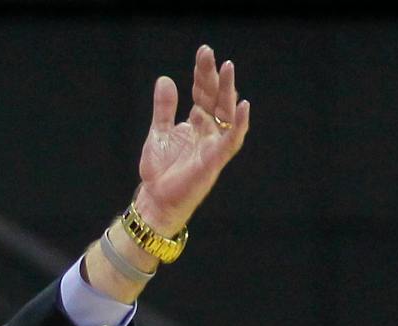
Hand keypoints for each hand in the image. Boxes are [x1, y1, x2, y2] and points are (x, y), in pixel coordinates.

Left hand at [132, 45, 250, 237]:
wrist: (155, 201)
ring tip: (228, 68)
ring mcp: (213, 145)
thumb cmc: (159, 172)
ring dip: (228, 91)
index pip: (202, 93)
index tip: (204, 52)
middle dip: (213, 76)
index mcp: (196, 124)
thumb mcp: (158, 133)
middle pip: (215, 98)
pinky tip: (242, 105)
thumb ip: (164, 108)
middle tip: (210, 53)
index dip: (203, 74)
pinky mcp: (214, 160)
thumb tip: (165, 78)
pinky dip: (238, 123)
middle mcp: (209, 132)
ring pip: (226, 114)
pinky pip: (231, 140)